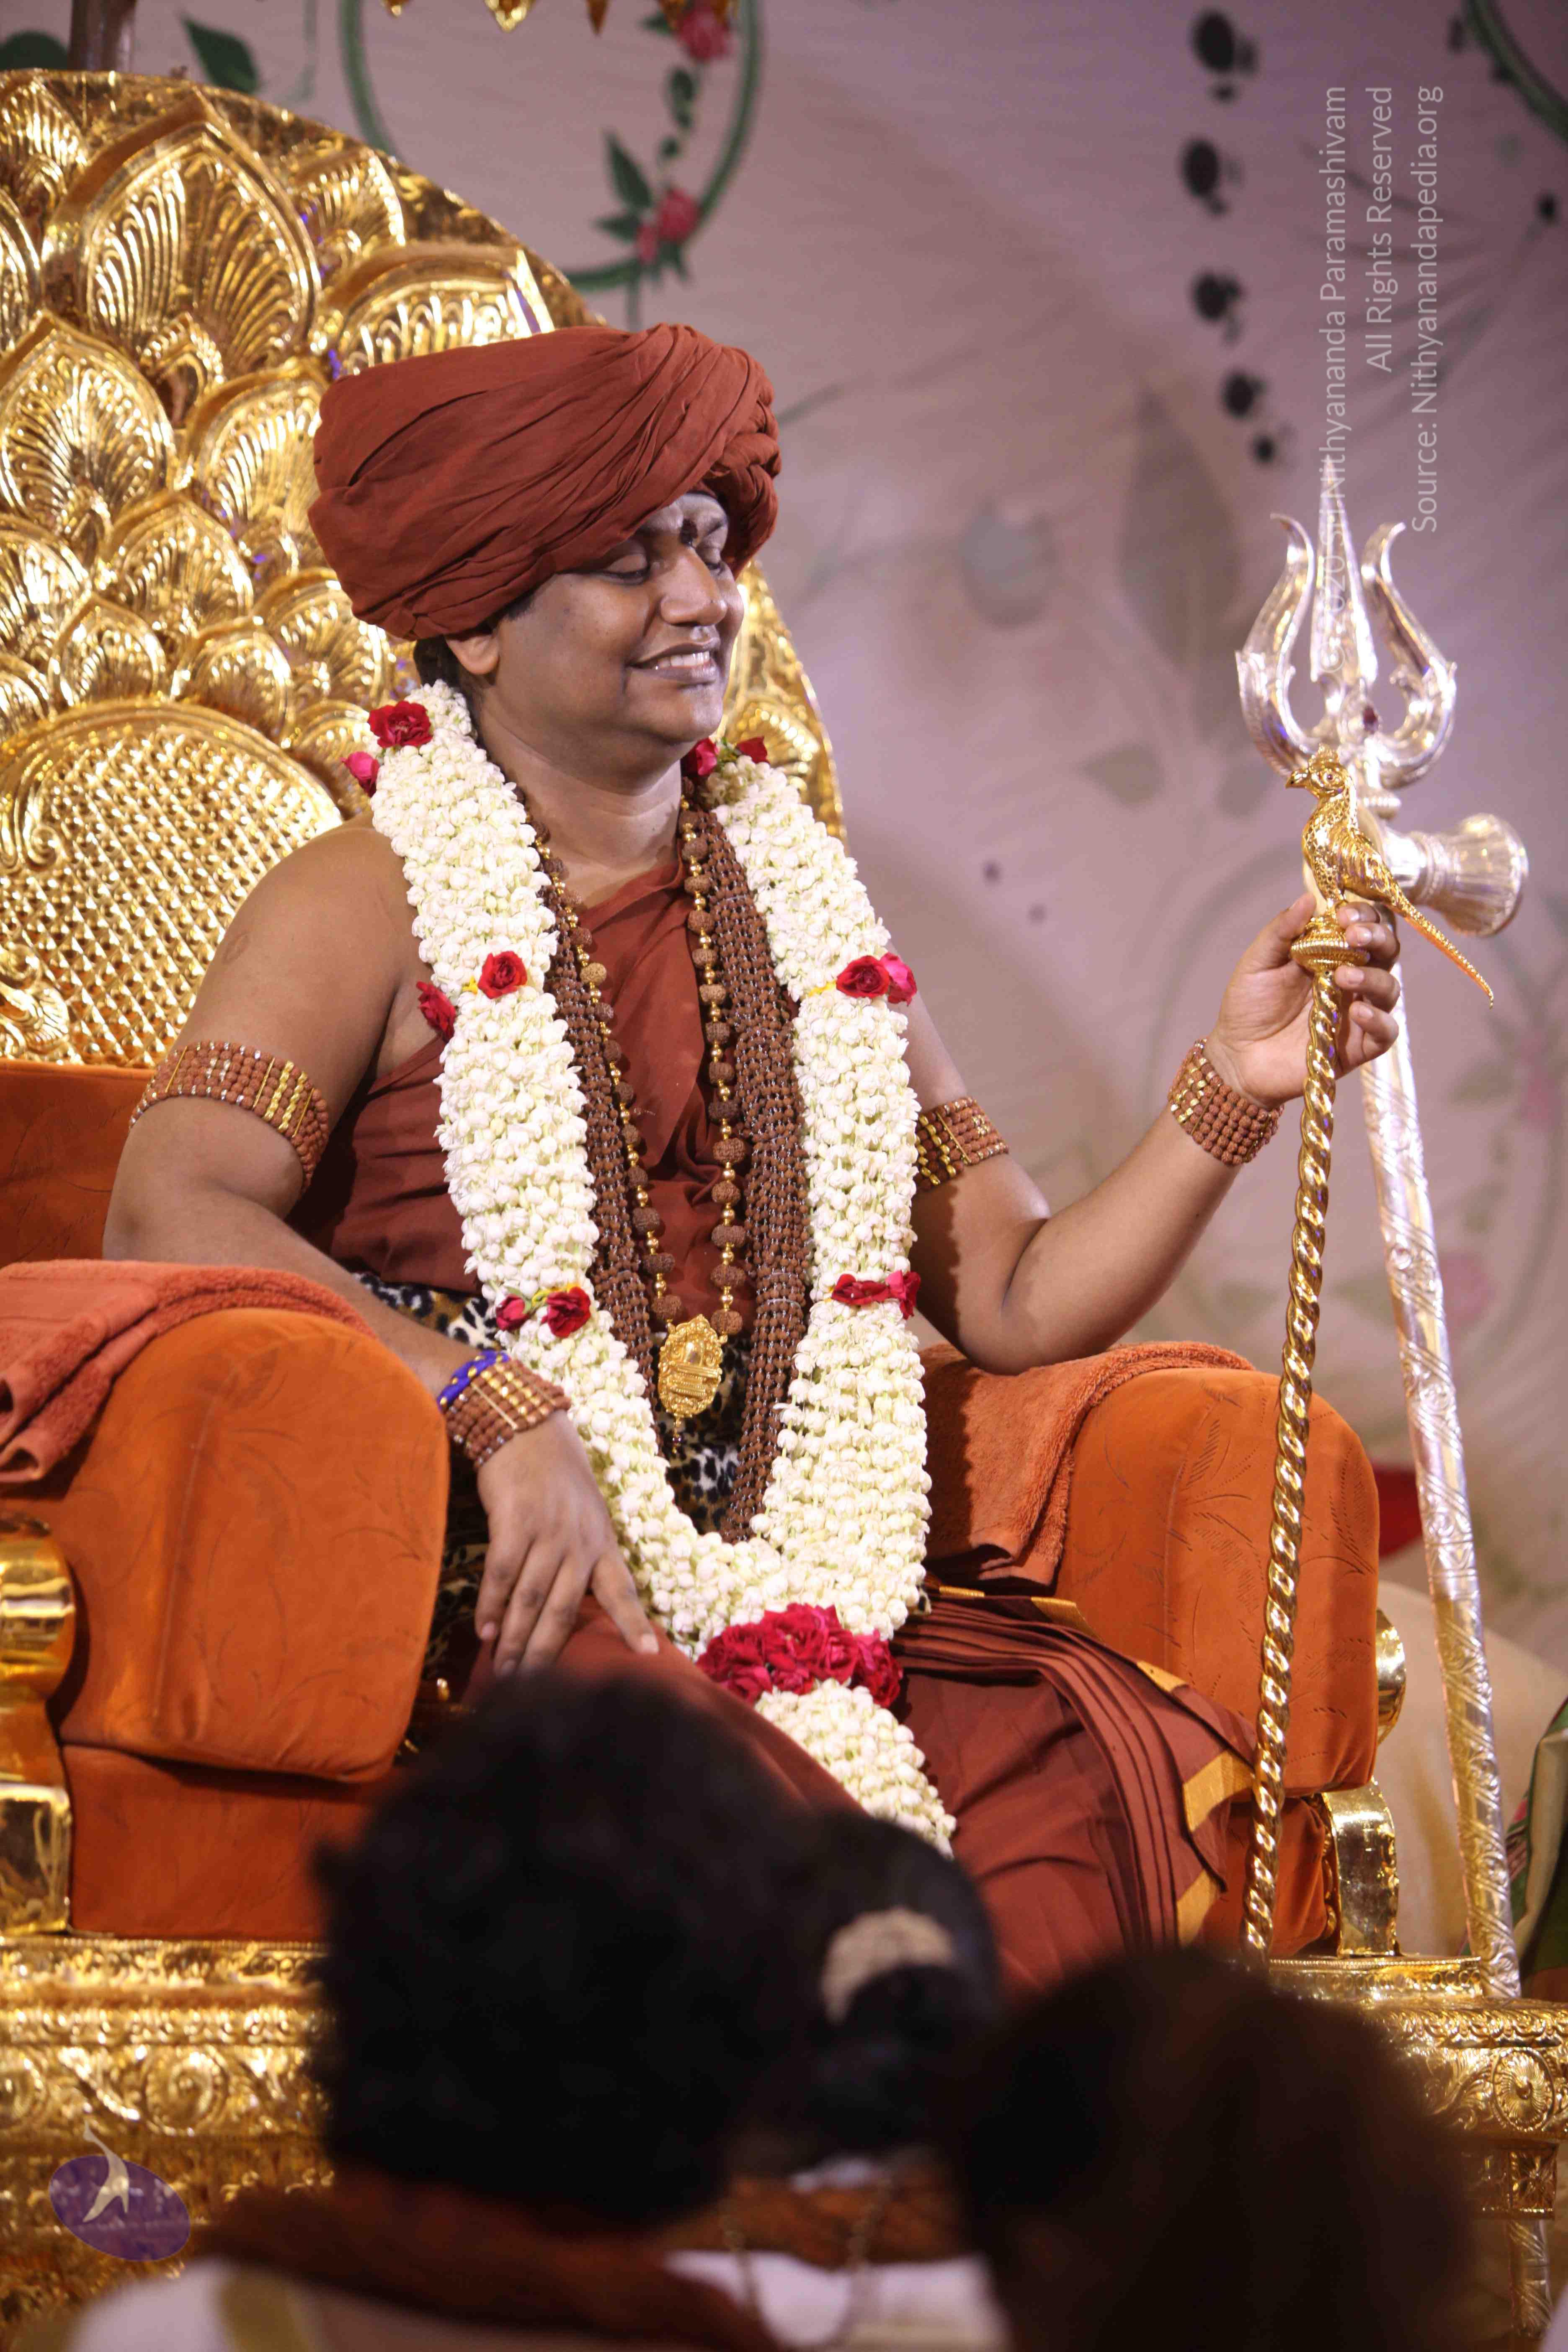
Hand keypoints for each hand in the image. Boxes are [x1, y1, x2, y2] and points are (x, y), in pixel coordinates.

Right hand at [473, 1413, 658, 1672]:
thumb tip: (566, 1602)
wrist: (527, 1426)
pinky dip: (492, 1605)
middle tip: (531, 1689)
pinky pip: (503, 1574)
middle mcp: (579, 1540)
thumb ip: (582, 1553)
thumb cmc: (553, 1475)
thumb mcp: (584, 1512)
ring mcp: (548, 1531)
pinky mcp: (515, 1521)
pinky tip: (484, 1631)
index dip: (633, 1624)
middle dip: (547, 1653)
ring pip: (532, 1599)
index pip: (622, 1589)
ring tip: (504, 1671)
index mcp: (601, 1541)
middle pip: (564, 1610)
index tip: (649, 1656)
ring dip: (516, 1639)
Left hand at [1204, 893, 1401, 1106]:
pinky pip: (1385, 1032)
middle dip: (1377, 938)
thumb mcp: (1256, 963)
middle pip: (1386, 951)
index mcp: (1330, 954)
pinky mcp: (1357, 1046)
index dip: (1363, 915)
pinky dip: (1379, 1020)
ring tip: (1344, 976)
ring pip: (1389, 988)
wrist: (1237, 1057)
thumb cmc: (1246, 1007)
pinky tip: (1358, 1012)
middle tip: (1354, 937)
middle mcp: (1350, 979)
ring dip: (1374, 977)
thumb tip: (1308, 899)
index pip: (1363, 926)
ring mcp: (1356, 1012)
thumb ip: (1281, 932)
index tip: (1344, 915)